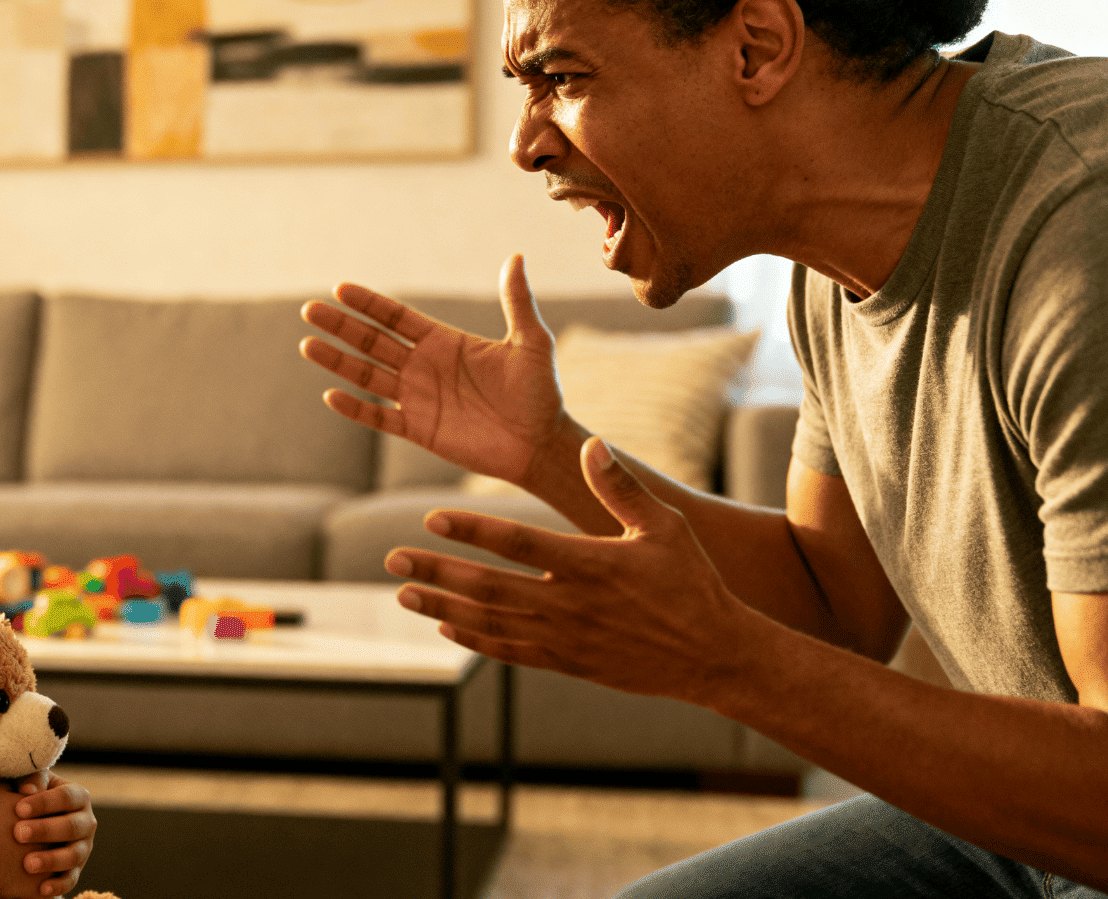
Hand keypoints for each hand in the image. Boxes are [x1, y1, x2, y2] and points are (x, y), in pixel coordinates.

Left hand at [11, 771, 96, 897]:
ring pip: (73, 855)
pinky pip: (70, 880)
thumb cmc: (30, 799)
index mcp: (79, 797)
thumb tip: (27, 789)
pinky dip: (58, 886)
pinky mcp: (76, 870)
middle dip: (45, 830)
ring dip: (51, 860)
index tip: (18, 808)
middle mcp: (87, 822)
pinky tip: (41, 889)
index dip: (44, 802)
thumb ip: (32, 780)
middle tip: (18, 833)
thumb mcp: (33, 784)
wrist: (34, 824)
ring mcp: (84, 848)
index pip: (66, 797)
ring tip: (27, 864)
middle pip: (71, 826)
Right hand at [300, 254, 569, 483]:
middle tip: (309, 311)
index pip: (395, 318)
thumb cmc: (540, 392)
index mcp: (444, 342)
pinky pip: (380, 417)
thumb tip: (517, 256)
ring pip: (368, 375)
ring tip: (308, 345)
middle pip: (372, 341)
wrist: (541, 444)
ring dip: (338, 361)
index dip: (368, 304)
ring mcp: (418, 399)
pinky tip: (331, 395)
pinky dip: (356, 408)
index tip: (340, 288)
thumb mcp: (531, 341)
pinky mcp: (419, 430)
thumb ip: (517, 301)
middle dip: (341, 326)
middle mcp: (424, 366)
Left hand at [386, 438, 754, 702]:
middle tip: (392, 559)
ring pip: (491, 622)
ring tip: (403, 592)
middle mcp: (571, 604)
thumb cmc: (691, 582)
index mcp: (591, 564)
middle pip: (490, 587)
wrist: (714, 654)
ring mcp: (566, 638)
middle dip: (438, 572)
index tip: (430, 519)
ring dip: (443, 606)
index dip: (471, 531)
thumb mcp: (664, 526)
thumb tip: (592, 444)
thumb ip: (621, 487)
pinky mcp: (569, 663)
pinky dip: (476, 640)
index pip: (518, 543)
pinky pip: (512, 652)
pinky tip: (447, 625)